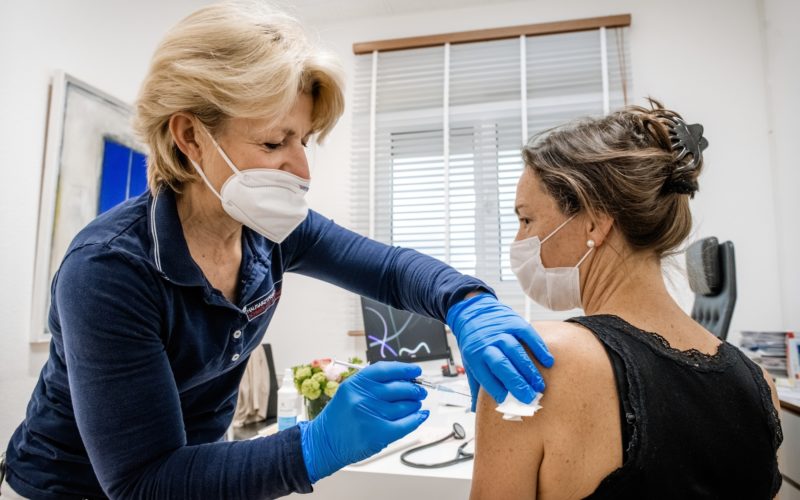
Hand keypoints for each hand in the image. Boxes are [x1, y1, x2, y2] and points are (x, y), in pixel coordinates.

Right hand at [298, 361, 428, 482]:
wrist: (324, 442)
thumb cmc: (340, 417)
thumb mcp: (350, 392)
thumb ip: (373, 385)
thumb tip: (404, 381)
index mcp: (356, 383)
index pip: (386, 369)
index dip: (405, 369)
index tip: (415, 372)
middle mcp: (363, 396)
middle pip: (399, 388)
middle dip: (414, 390)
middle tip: (419, 392)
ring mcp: (371, 415)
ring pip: (404, 406)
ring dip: (414, 405)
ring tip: (416, 405)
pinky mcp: (378, 433)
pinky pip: (405, 424)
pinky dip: (416, 419)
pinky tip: (420, 416)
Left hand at [446, 293, 553, 409]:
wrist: (472, 312)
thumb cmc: (474, 343)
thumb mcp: (469, 363)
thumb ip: (475, 385)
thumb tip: (474, 410)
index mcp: (475, 357)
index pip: (486, 376)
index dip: (497, 389)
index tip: (508, 401)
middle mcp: (487, 344)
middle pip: (502, 365)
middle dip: (517, 382)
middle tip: (530, 397)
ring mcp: (501, 332)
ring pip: (516, 352)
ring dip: (529, 370)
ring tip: (540, 385)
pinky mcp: (514, 322)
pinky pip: (528, 336)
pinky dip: (539, 348)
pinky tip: (548, 361)